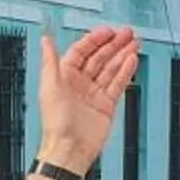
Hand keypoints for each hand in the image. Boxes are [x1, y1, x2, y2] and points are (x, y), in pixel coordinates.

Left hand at [37, 28, 137, 175]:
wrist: (70, 149)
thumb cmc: (56, 123)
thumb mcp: (50, 86)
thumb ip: (50, 61)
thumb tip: (45, 40)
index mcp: (65, 76)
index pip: (82, 51)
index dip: (95, 39)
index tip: (107, 31)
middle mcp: (80, 84)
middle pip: (99, 57)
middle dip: (113, 44)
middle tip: (127, 33)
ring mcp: (94, 93)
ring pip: (111, 68)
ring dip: (122, 55)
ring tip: (134, 43)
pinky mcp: (106, 104)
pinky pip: (118, 83)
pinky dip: (126, 71)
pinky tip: (132, 60)